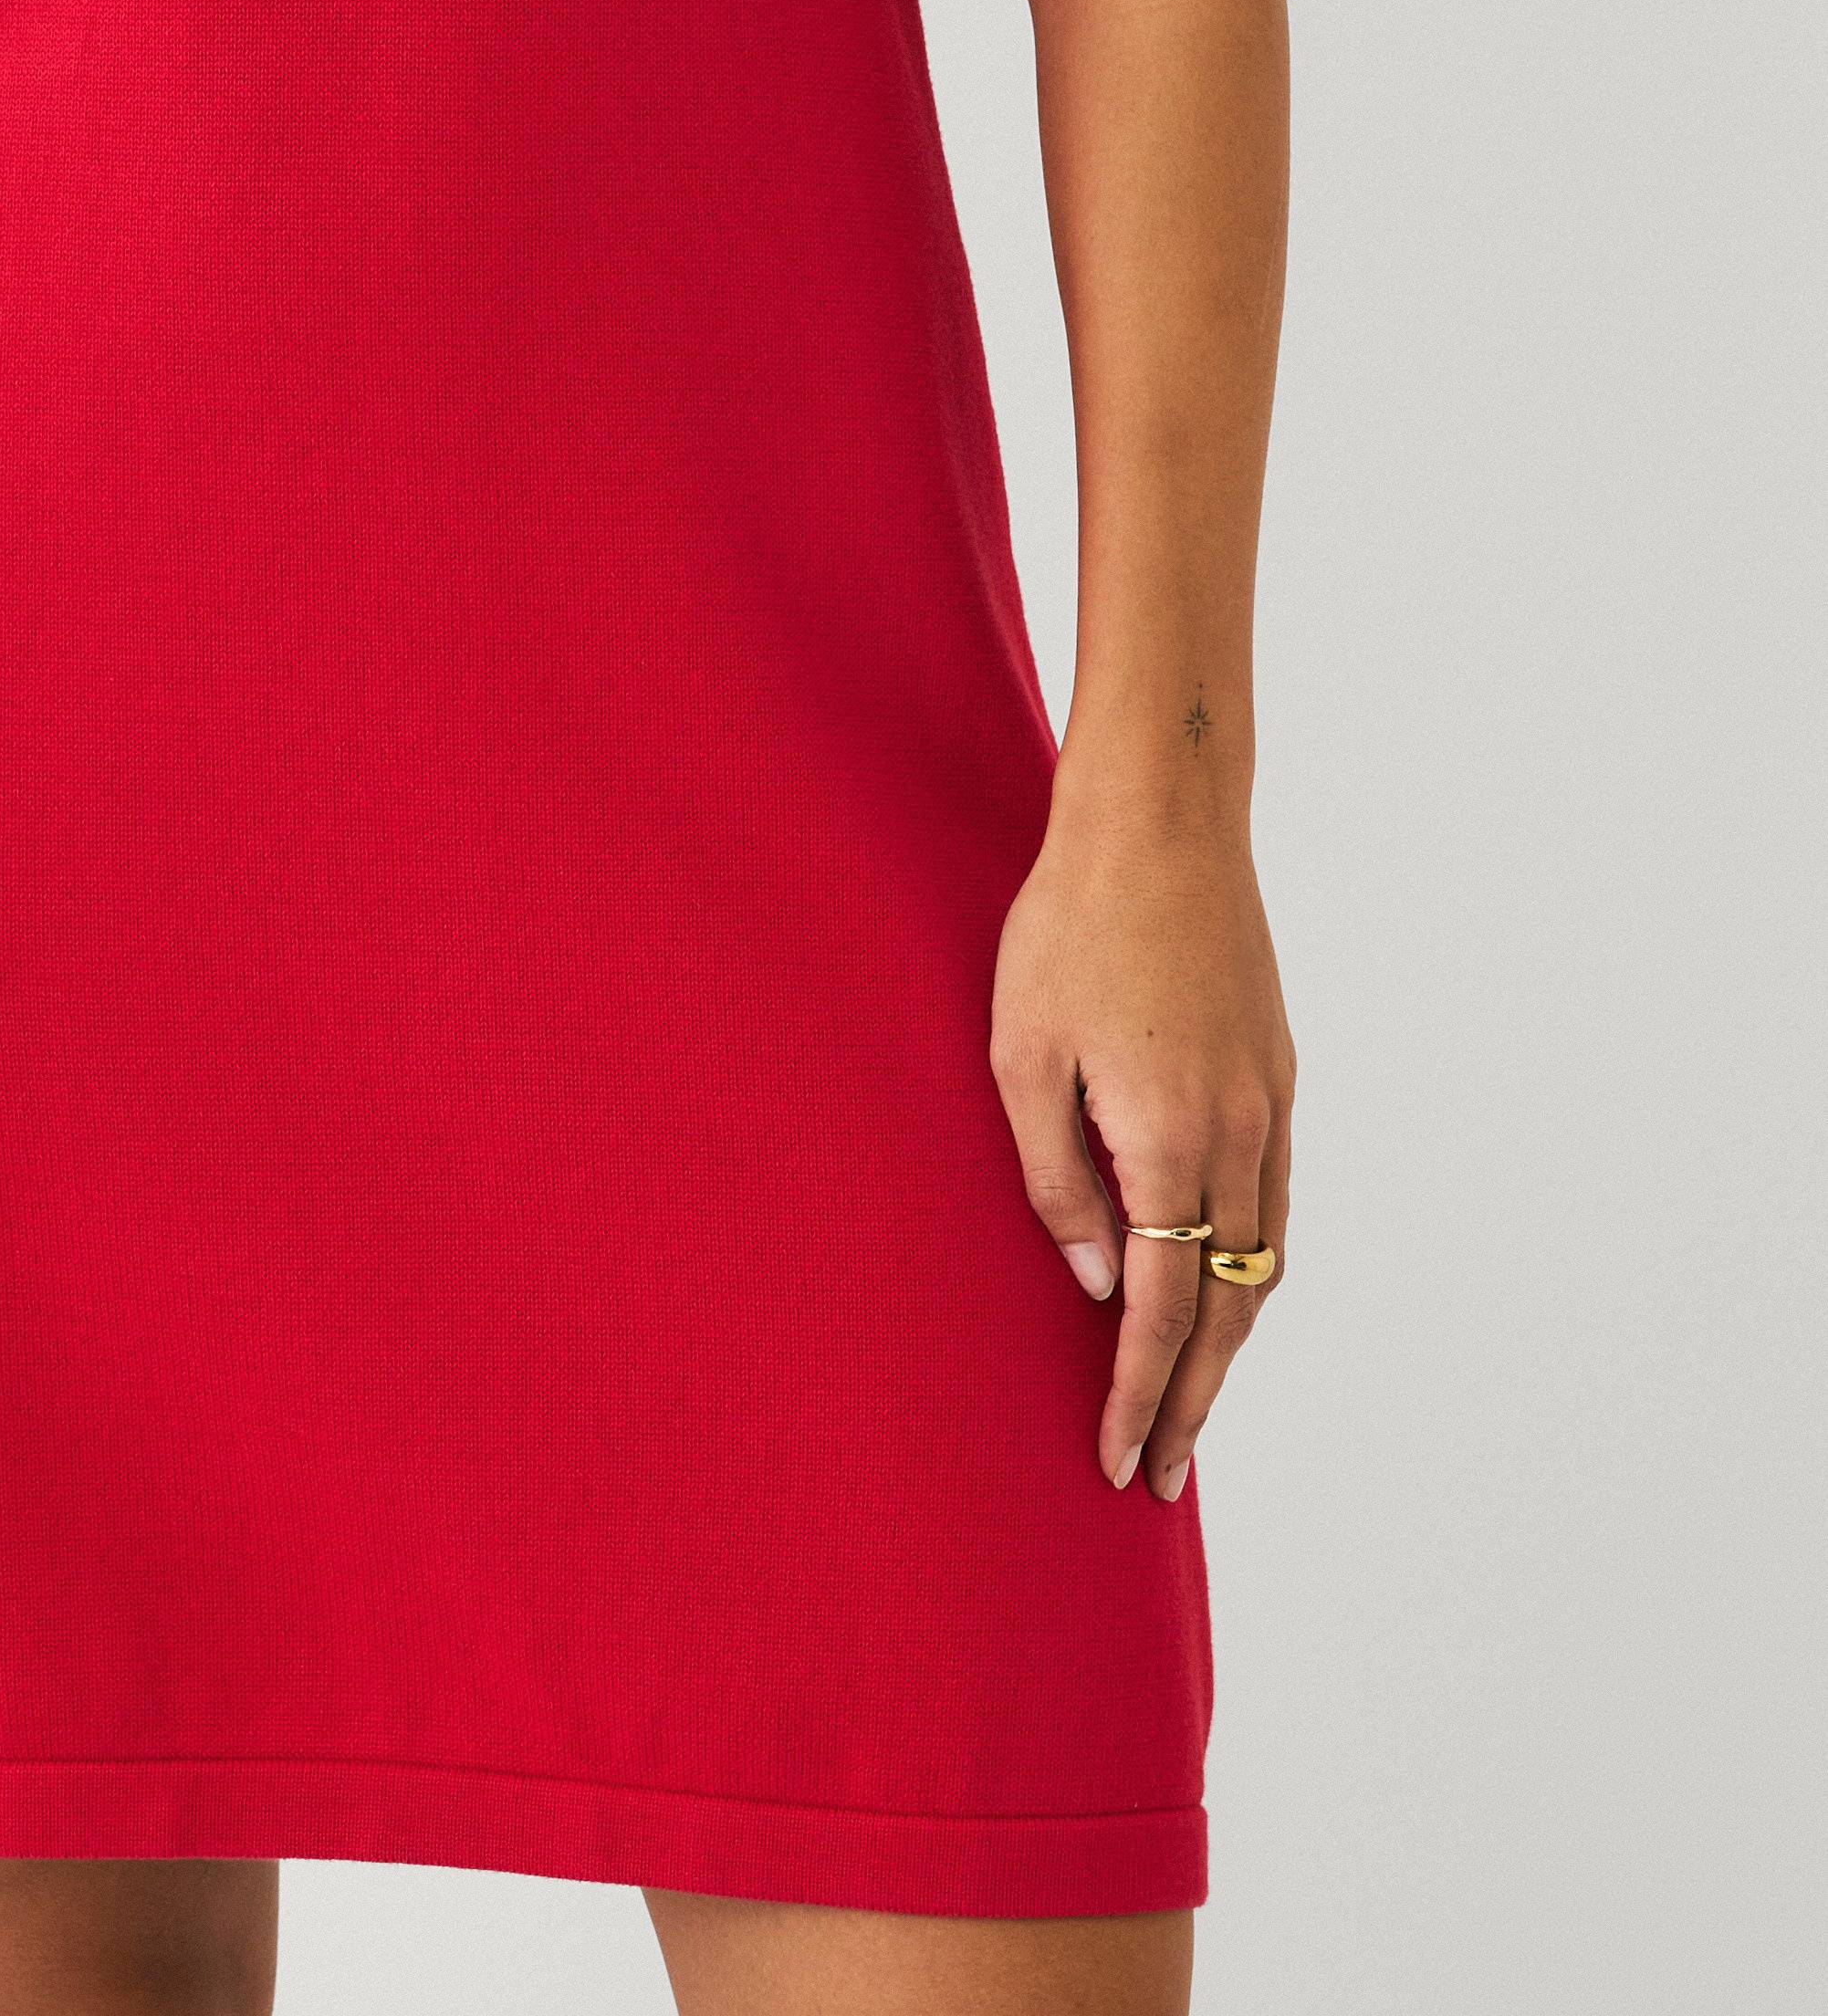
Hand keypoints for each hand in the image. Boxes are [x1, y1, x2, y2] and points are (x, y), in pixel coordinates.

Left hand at [989, 800, 1293, 1500]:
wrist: (1161, 823)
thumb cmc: (1069, 925)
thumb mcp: (1021, 1052)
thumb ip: (1056, 1178)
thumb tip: (1093, 1283)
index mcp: (1170, 1139)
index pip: (1161, 1308)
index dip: (1139, 1393)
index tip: (1122, 1464)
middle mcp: (1239, 1136)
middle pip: (1228, 1307)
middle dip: (1193, 1400)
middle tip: (1162, 1475)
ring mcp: (1270, 1105)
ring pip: (1263, 1260)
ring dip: (1229, 1344)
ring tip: (1189, 1404)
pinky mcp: (1277, 1074)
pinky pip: (1273, 1202)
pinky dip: (1251, 1268)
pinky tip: (1221, 1284)